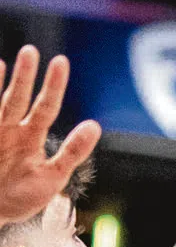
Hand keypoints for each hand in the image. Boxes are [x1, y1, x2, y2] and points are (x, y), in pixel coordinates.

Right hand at [0, 45, 100, 223]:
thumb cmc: (22, 196)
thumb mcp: (54, 177)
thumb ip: (73, 152)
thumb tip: (95, 125)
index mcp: (31, 136)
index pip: (45, 106)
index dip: (53, 85)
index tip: (60, 61)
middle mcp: (10, 129)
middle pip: (17, 98)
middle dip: (24, 76)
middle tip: (31, 51)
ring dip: (0, 83)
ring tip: (5, 61)